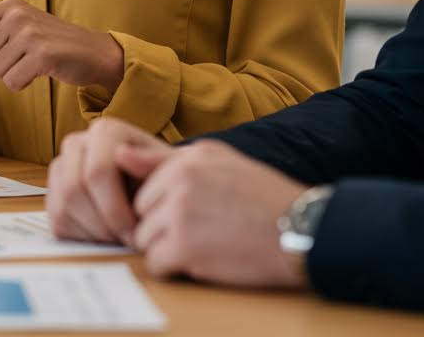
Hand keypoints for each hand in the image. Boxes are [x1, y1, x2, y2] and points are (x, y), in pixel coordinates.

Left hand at [0, 0, 123, 92]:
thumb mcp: (23, 32)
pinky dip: (24, 83)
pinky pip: (13, 81)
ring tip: (36, 62)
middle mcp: (16, 15)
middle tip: (27, 56)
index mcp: (8, 6)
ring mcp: (28, 33)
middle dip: (1, 64)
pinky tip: (42, 71)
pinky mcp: (41, 54)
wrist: (95, 51)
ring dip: (14, 74)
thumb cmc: (56, 43)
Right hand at [47, 118, 173, 243]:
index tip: (139, 231)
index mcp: (104, 132)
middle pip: (74, 190)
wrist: (154, 188)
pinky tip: (106, 236)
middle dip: (103, 225)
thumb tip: (122, 154)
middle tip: (127, 241)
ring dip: (93, 233)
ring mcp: (61, 167)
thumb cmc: (165, 179)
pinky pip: (57, 221)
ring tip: (120, 238)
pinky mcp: (53, 191)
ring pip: (62, 207)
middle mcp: (76, 143)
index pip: (97, 172)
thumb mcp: (171, 171)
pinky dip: (82, 238)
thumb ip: (155, 162)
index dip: (117, 210)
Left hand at [127, 140, 308, 287]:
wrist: (303, 231)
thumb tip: (119, 153)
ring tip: (201, 248)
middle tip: (196, 235)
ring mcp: (180, 212)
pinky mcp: (186, 246)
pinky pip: (156, 263)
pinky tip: (200, 263)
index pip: (145, 187)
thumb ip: (166, 158)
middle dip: (160, 228)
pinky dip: (173, 269)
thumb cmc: (264, 197)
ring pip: (145, 238)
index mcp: (186, 157)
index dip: (162, 208)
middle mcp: (179, 179)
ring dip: (166, 249)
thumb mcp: (219, 161)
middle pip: (141, 213)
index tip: (186, 217)